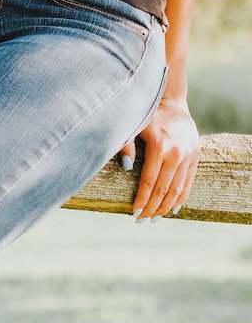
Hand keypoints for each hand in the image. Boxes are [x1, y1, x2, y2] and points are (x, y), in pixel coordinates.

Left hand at [119, 83, 199, 221]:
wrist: (172, 102)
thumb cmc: (147, 116)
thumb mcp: (133, 126)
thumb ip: (126, 144)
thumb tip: (127, 166)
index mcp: (159, 147)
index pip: (149, 181)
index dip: (142, 199)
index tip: (134, 213)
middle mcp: (176, 153)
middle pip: (163, 189)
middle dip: (152, 208)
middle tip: (142, 220)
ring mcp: (188, 155)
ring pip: (177, 189)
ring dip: (166, 207)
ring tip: (155, 219)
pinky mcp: (195, 156)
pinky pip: (189, 182)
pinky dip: (181, 198)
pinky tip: (173, 209)